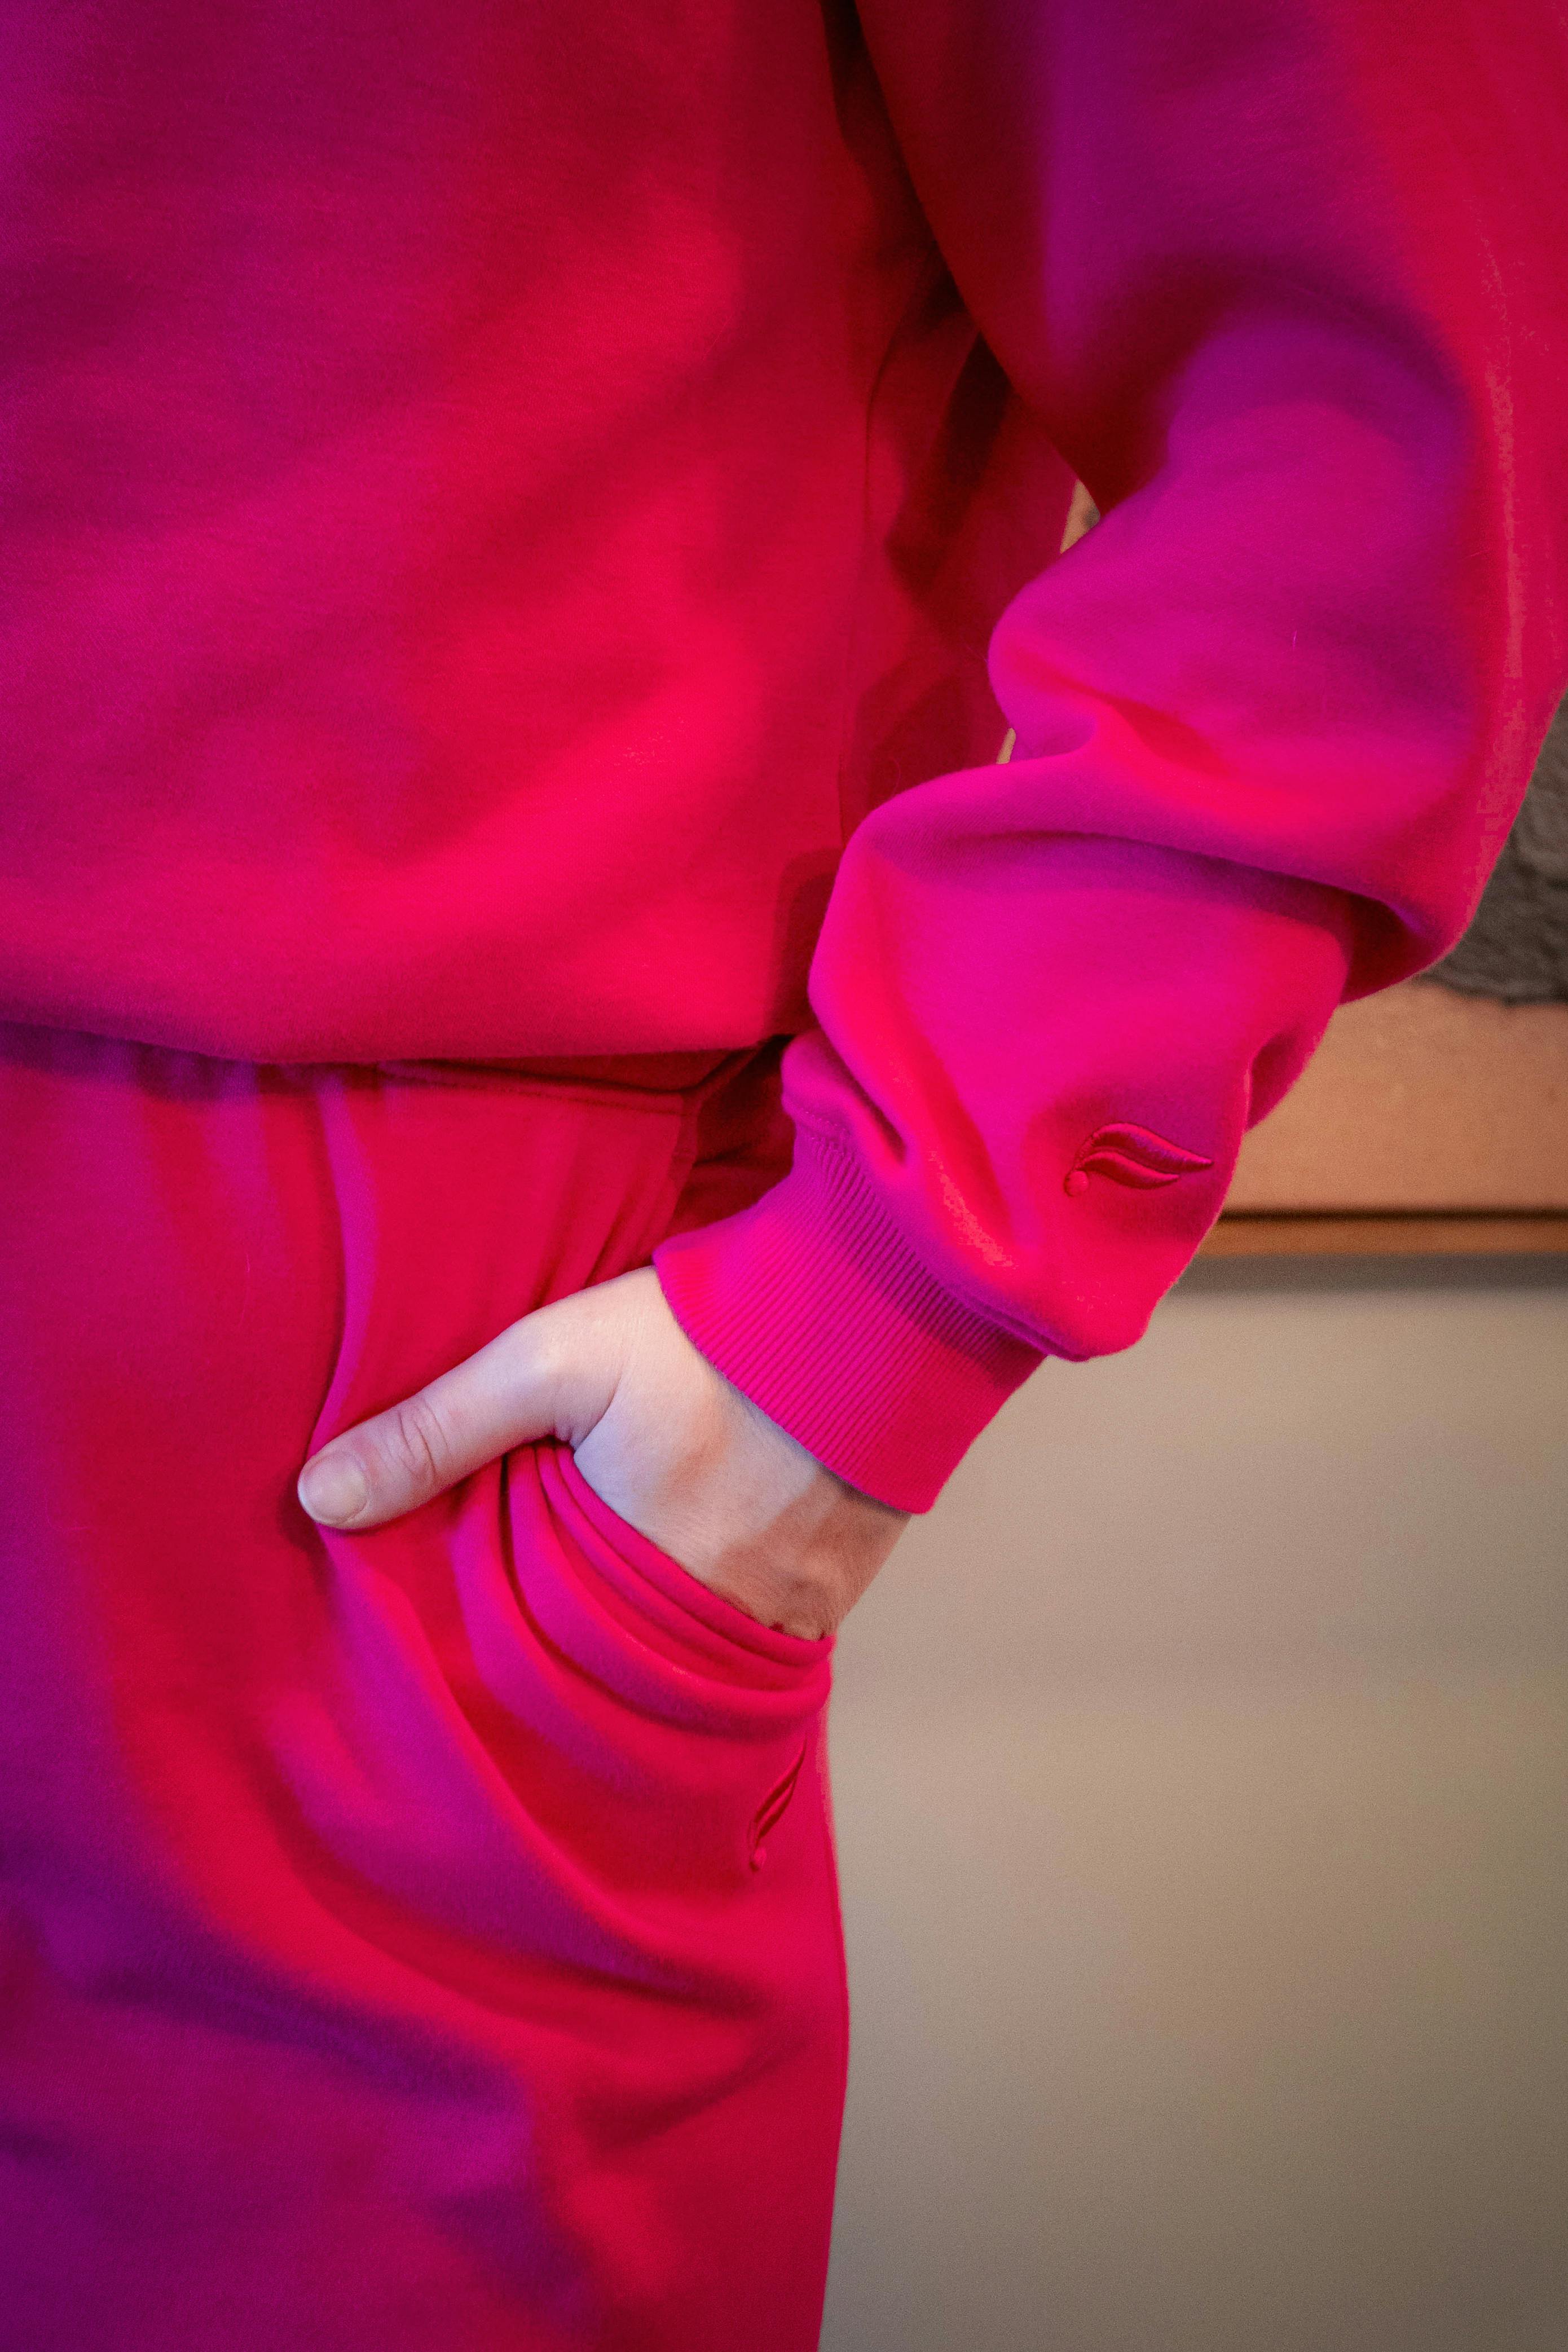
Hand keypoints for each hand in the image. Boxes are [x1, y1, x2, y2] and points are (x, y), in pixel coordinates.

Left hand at [295, 1266, 908, 1639]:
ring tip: (621, 1599)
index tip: (471, 1637)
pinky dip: (730, 1609)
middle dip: (585, 1648)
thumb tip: (317, 1499)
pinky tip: (705, 1568)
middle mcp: (724, 1617)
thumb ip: (439, 1426)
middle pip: (628, 1666)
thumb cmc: (713, 1328)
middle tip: (547, 1620)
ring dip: (661, 1634)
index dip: (508, 1647)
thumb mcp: (554, 1355)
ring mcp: (795, 1611)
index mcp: (640, 1576)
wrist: (882, 1296)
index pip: (547, 1656)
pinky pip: (769, 1630)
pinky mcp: (844, 1587)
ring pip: (702, 1653)